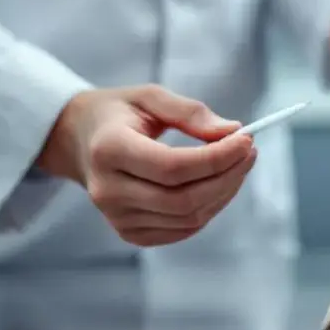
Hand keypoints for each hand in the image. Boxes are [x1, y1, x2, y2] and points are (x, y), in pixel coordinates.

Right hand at [37, 85, 255, 246]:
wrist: (79, 142)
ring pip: (188, 218)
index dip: (216, 158)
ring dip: (223, 193)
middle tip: (249, 152)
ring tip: (238, 164)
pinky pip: (182, 230)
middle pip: (183, 199)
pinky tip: (217, 184)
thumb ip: (190, 112)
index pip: (172, 167)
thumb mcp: (149, 97)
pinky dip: (208, 208)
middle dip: (227, 176)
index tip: (246, 140)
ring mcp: (116, 217)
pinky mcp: (129, 233)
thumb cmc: (117, 114)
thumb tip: (232, 132)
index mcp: (109, 150)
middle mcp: (107, 190)